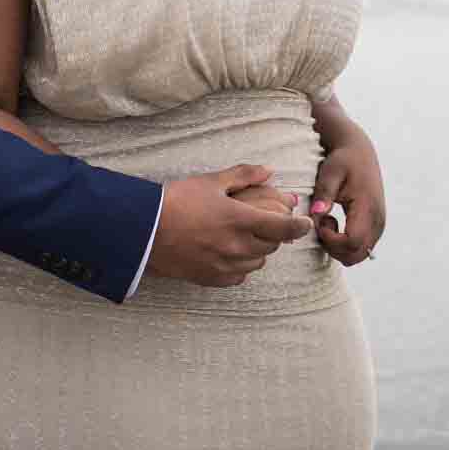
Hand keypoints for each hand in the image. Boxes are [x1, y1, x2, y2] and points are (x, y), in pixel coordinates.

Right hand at [147, 164, 312, 287]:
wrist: (143, 230)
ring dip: (258, 250)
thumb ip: (243, 176)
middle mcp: (237, 246)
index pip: (283, 228)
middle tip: (268, 222)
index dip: (299, 226)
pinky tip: (230, 254)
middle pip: (272, 245)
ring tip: (246, 237)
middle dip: (275, 233)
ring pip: (257, 262)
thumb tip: (269, 171)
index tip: (305, 223)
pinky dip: (240, 265)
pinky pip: (239, 276)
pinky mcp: (211, 278)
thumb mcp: (211, 182)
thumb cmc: (176, 200)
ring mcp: (225, 265)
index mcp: (240, 220)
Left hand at [309, 136, 384, 266]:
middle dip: (333, 247)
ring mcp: (378, 226)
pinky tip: (334, 224)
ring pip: (358, 255)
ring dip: (338, 247)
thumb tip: (316, 214)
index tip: (320, 221)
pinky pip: (360, 248)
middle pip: (355, 255)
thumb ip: (324, 194)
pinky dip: (344, 244)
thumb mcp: (330, 173)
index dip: (331, 239)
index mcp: (367, 208)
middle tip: (321, 224)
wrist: (359, 152)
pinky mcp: (375, 227)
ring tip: (327, 222)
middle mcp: (377, 221)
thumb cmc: (343, 160)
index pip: (351, 242)